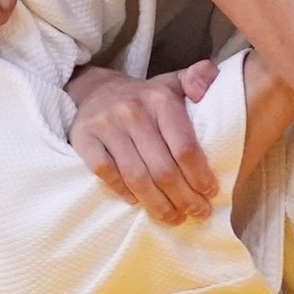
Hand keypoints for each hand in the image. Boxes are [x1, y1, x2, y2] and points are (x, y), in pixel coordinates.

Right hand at [66, 61, 219, 224]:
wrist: (97, 91)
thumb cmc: (145, 98)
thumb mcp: (174, 83)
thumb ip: (200, 77)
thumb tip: (205, 85)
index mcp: (160, 98)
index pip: (185, 147)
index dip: (200, 177)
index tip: (210, 194)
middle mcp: (132, 110)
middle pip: (163, 169)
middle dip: (184, 198)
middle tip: (196, 213)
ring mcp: (106, 124)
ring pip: (136, 177)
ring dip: (157, 204)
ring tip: (173, 217)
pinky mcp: (83, 137)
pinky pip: (106, 173)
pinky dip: (122, 191)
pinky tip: (136, 202)